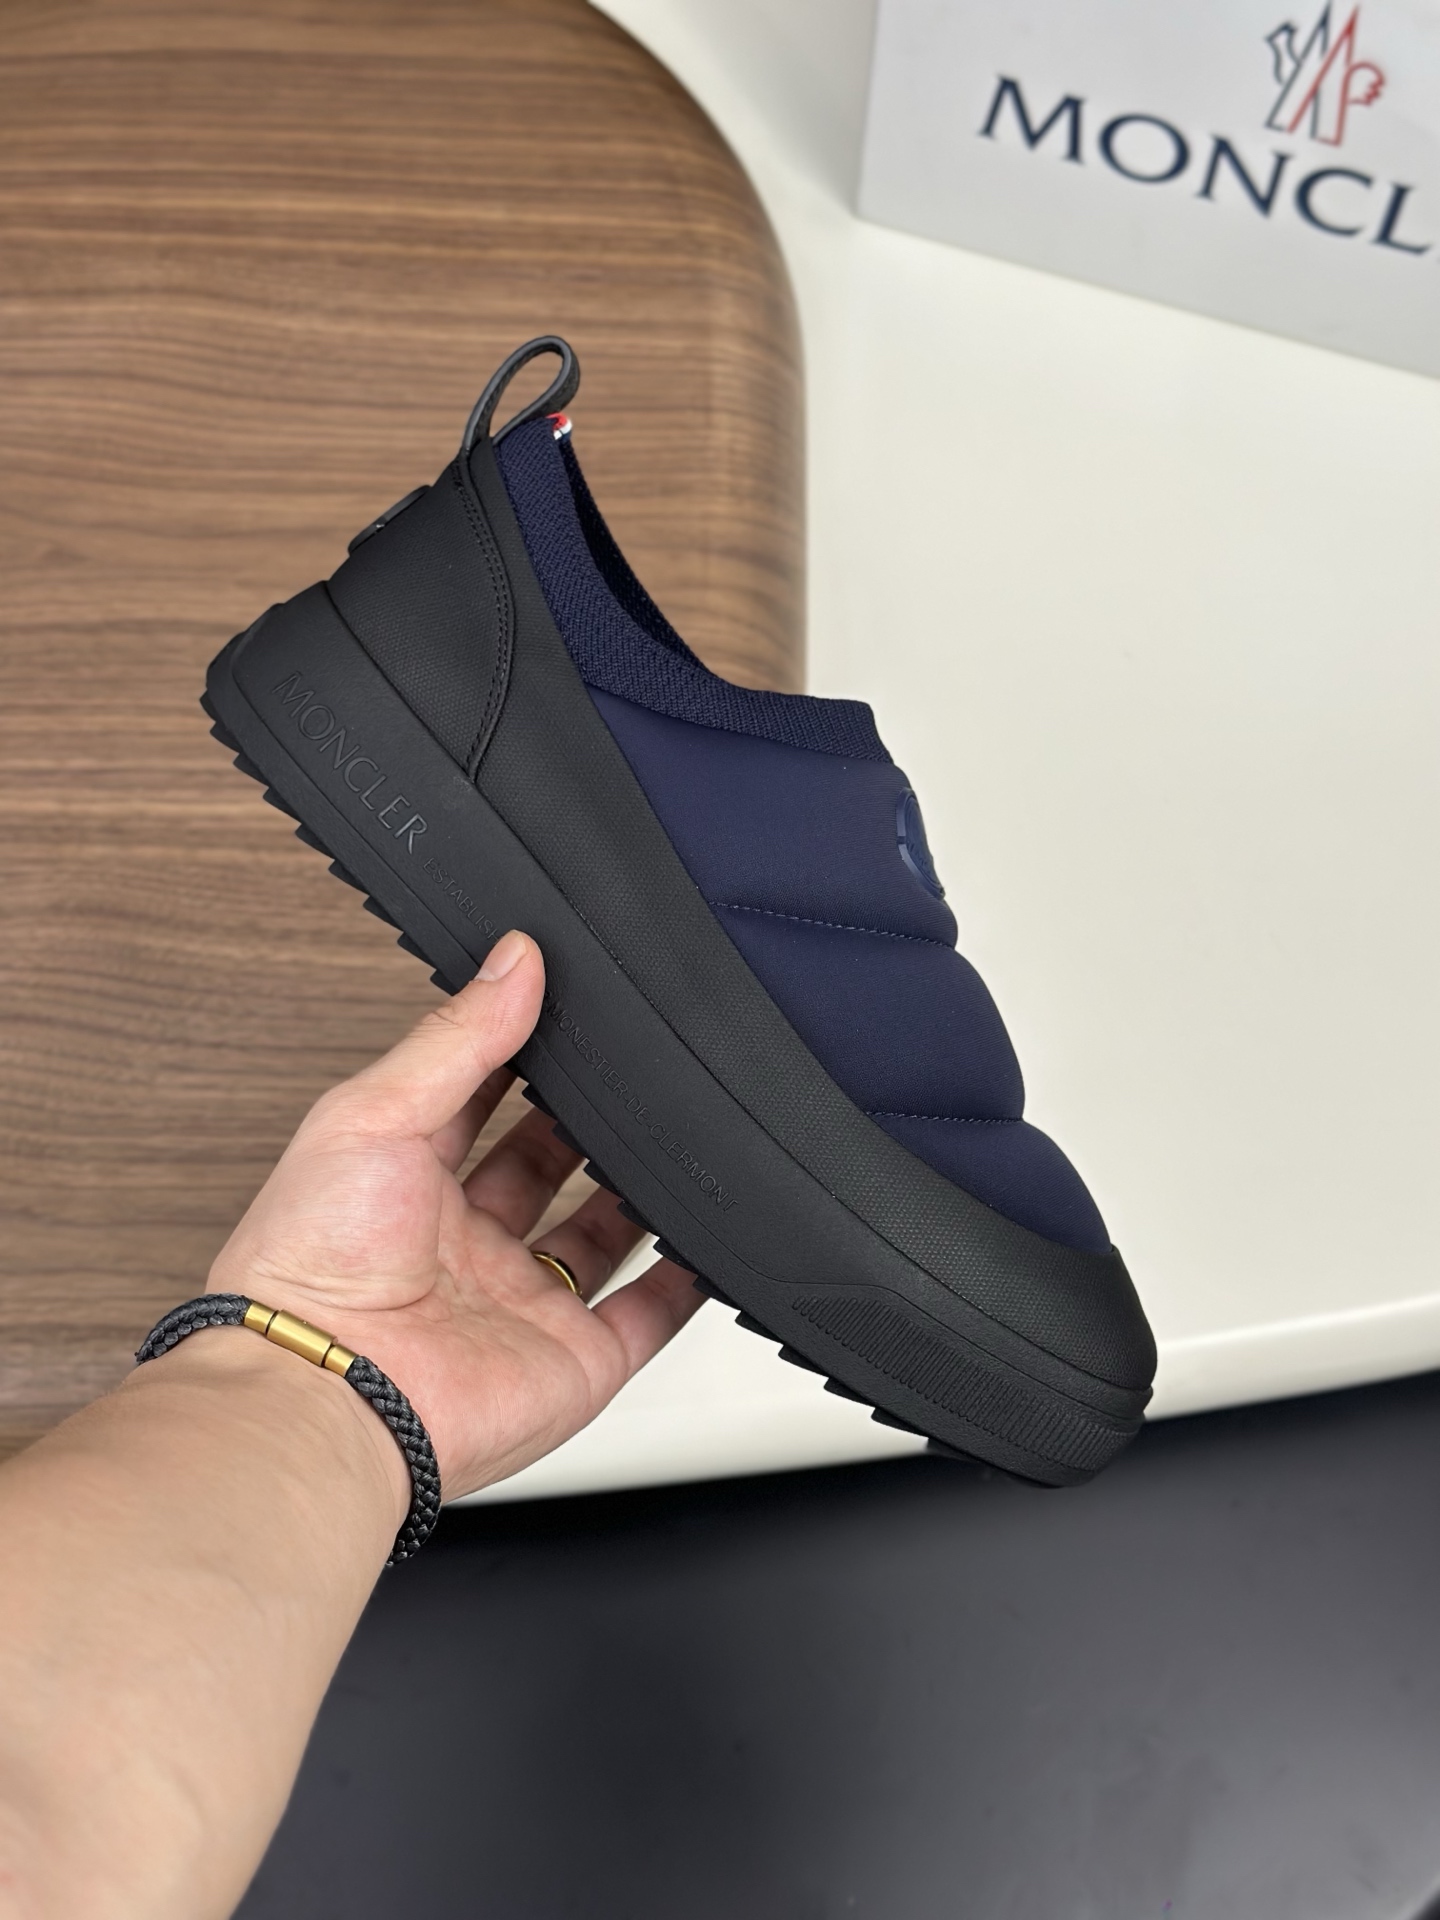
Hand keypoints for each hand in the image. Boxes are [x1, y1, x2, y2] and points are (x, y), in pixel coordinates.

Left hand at [207, 930, 703, 1496]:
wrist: (327, 1397)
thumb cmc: (310, 1269)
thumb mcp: (372, 1112)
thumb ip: (456, 1038)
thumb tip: (515, 960)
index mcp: (401, 1185)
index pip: (474, 1101)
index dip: (516, 1056)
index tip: (563, 1005)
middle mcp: (462, 1247)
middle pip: (542, 1167)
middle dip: (583, 1118)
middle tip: (629, 1064)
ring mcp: (522, 1304)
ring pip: (600, 1234)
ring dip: (638, 1189)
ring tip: (678, 1128)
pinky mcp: (574, 1361)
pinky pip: (650, 1315)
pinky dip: (688, 1279)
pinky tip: (714, 1235)